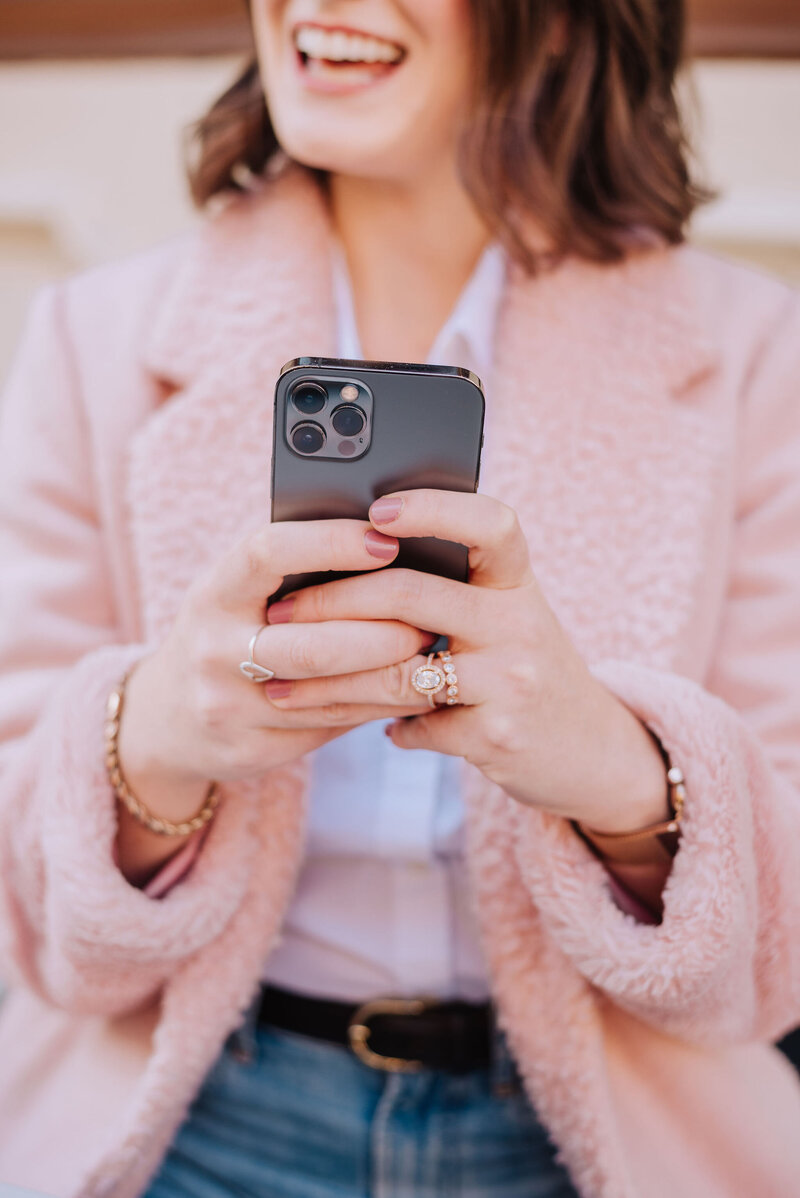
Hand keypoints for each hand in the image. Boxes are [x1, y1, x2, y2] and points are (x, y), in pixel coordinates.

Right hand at [118, 518, 431, 821]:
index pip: (267, 555)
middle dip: (380, 633)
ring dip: (391, 675)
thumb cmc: (227, 631)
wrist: (166, 718)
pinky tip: (414, 691)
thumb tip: (390, 545)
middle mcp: (212, 649)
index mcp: (212, 592)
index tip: (384, 539)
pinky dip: (378, 706)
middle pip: (310, 642)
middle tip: (430, 618)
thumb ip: (294, 575)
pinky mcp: (250, 748)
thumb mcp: (238, 594)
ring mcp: (228, 705)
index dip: (328, 543)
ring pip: (327, 693)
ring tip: (436, 654)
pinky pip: (330, 725)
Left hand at [263, 490, 670, 832]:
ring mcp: (512, 681)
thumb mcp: (509, 618)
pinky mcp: (498, 736)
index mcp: (519, 582)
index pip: (490, 524)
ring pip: (397, 670)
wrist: (592, 751)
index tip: (376, 511)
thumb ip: (455, 590)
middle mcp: (521, 623)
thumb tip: (355, 557)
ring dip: (327, 680)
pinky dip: (382, 726)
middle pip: (412, 594)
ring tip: (279, 684)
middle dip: (332, 602)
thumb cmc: (527, 669)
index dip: (435, 508)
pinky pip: (415, 726)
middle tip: (279, 612)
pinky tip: (358, 724)